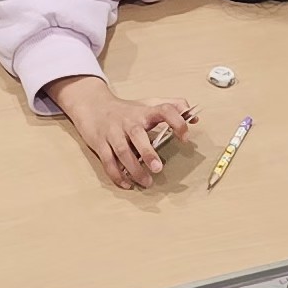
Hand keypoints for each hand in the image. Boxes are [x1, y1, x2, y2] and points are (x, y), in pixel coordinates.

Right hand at [55, 75, 195, 190]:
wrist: (92, 106)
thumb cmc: (126, 110)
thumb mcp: (149, 103)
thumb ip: (173, 106)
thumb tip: (195, 117)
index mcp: (144, 112)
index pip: (163, 111)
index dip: (176, 121)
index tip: (185, 137)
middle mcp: (128, 122)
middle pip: (137, 135)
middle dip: (148, 153)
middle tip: (159, 168)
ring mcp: (113, 133)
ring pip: (122, 152)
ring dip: (134, 169)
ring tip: (147, 182)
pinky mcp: (100, 143)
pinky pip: (108, 161)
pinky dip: (117, 174)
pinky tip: (127, 183)